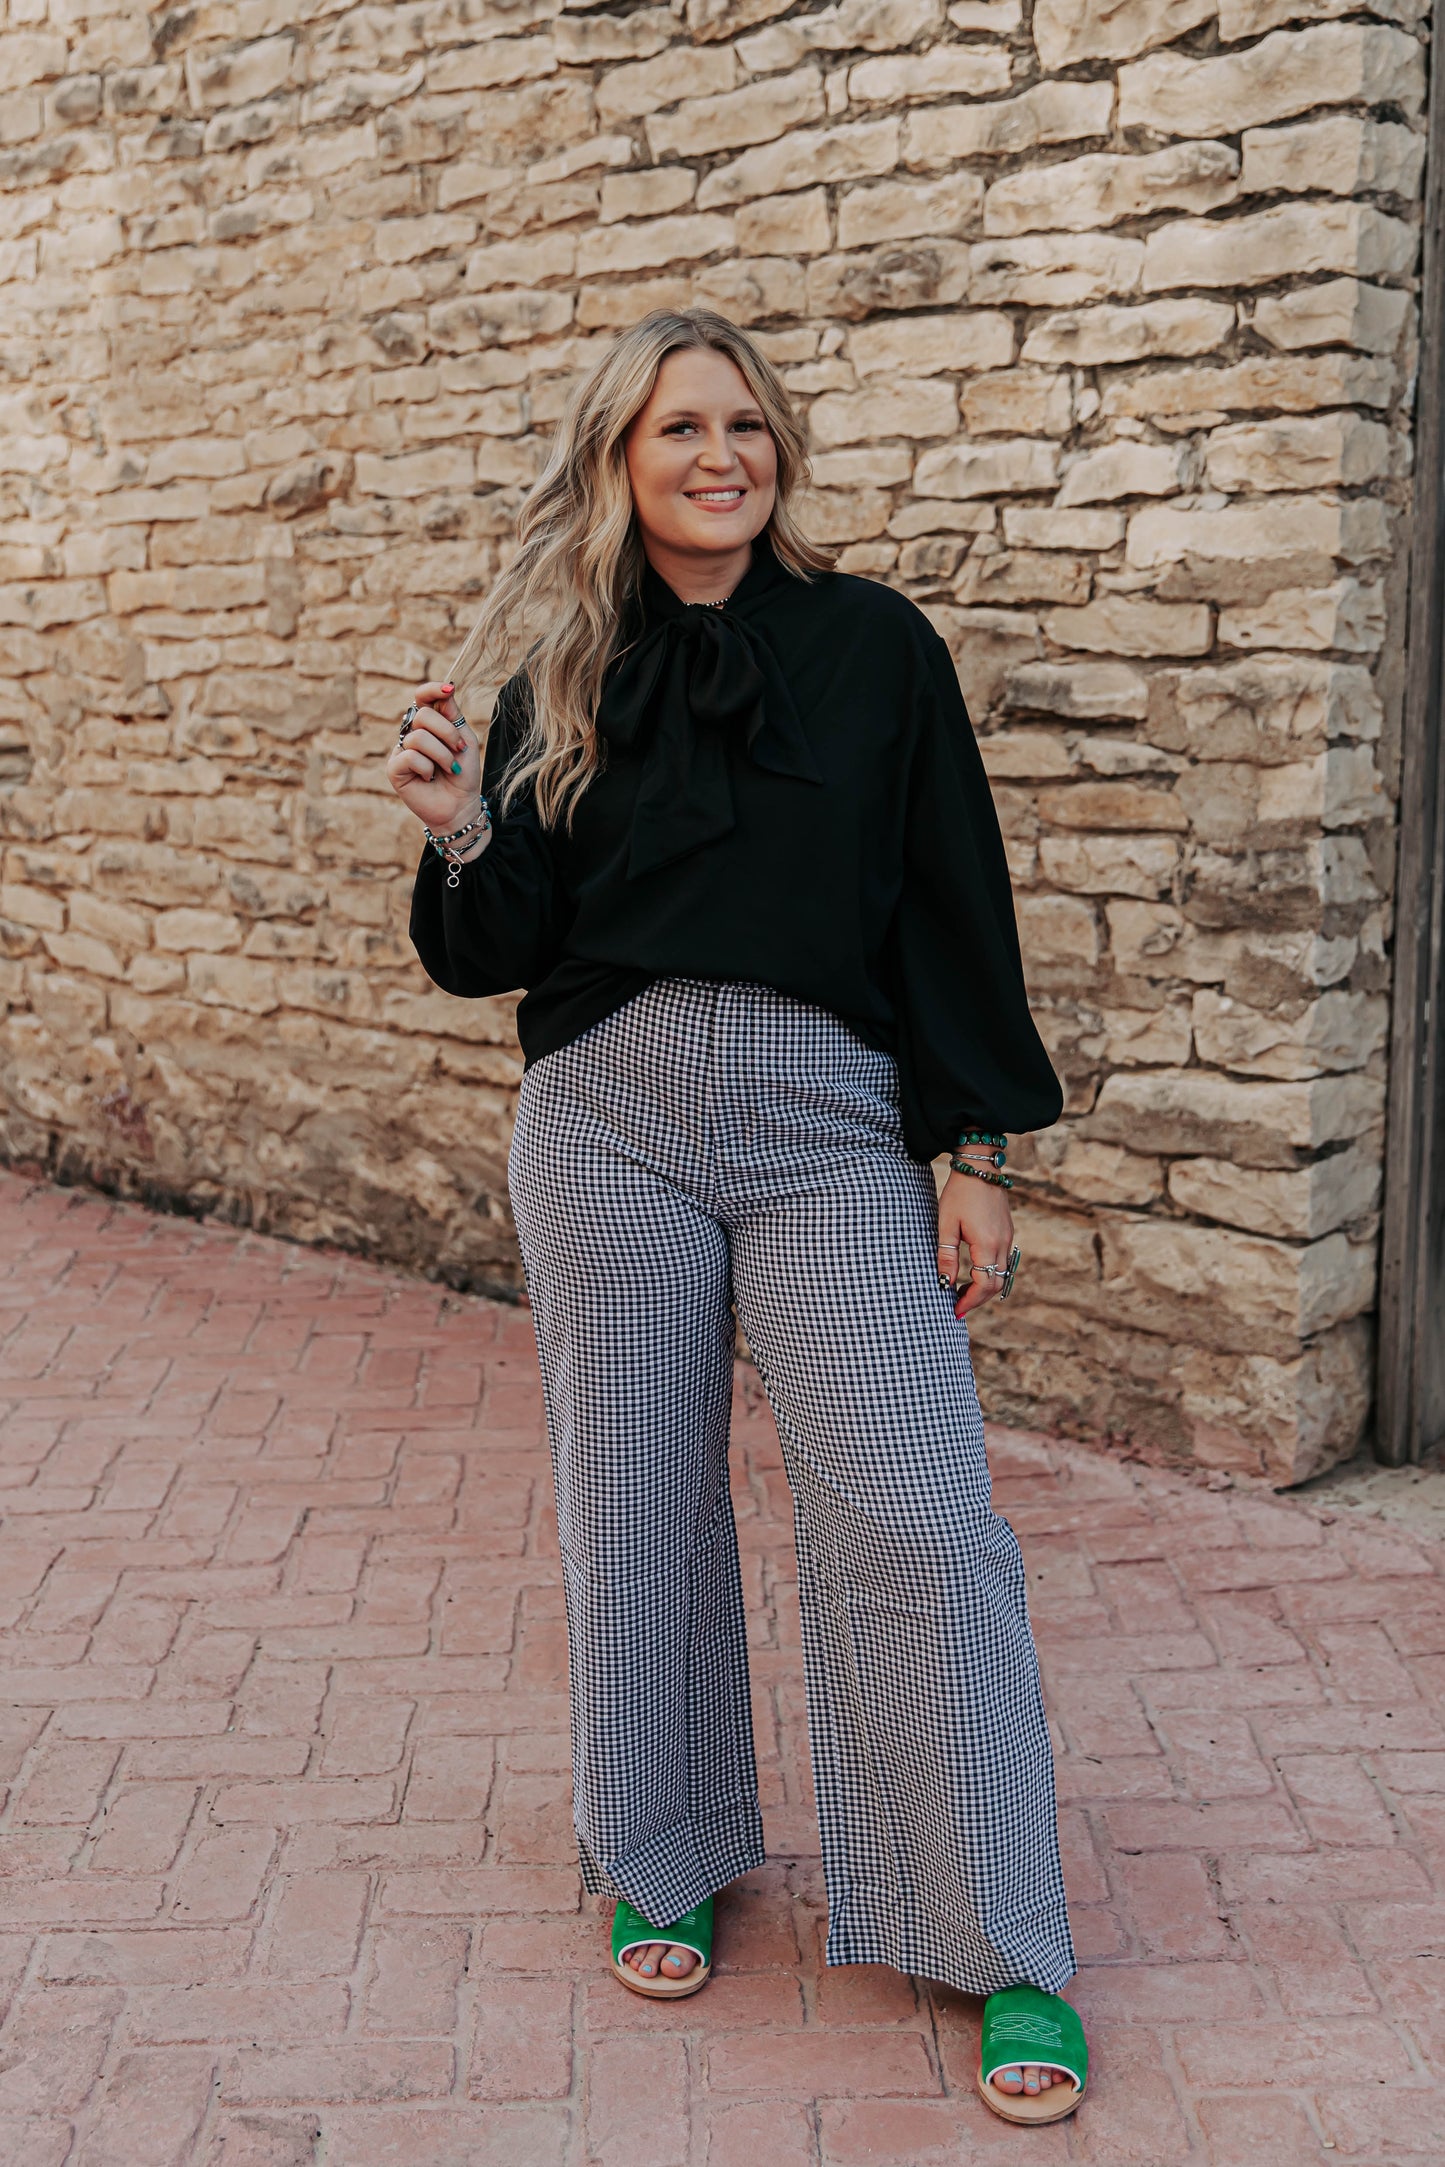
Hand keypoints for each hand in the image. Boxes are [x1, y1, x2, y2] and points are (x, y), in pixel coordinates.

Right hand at [385, 680, 483, 835]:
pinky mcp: (394, 768)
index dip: (432, 690)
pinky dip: (427, 768)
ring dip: (442, 755)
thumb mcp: (464, 739)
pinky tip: (429, 777)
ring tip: (448, 768)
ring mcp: (401, 750)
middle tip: (458, 750)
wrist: (461, 804)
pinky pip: (410, 757)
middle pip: (423, 715)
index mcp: (429, 723)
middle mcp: (412, 733)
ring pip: (419, 737)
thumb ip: (453, 715)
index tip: (449, 689)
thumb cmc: (462, 773)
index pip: (422, 697)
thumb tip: (447, 686)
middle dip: (447, 733)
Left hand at [936, 1168, 1014, 1320]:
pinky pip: (1003, 1262)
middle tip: (957, 1305)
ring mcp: (1008, 1238)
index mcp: (988, 1244)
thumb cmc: (959, 1193)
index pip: (984, 1285)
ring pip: (1002, 1275)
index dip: (970, 1301)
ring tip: (962, 1292)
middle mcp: (1003, 1244)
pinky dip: (990, 1274)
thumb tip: (945, 1283)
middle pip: (996, 1284)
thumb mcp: (946, 1224)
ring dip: (984, 1287)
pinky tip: (973, 1273)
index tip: (955, 1310)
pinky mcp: (1007, 1232)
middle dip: (977, 1299)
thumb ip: (947, 1256)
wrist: (980, 1166)